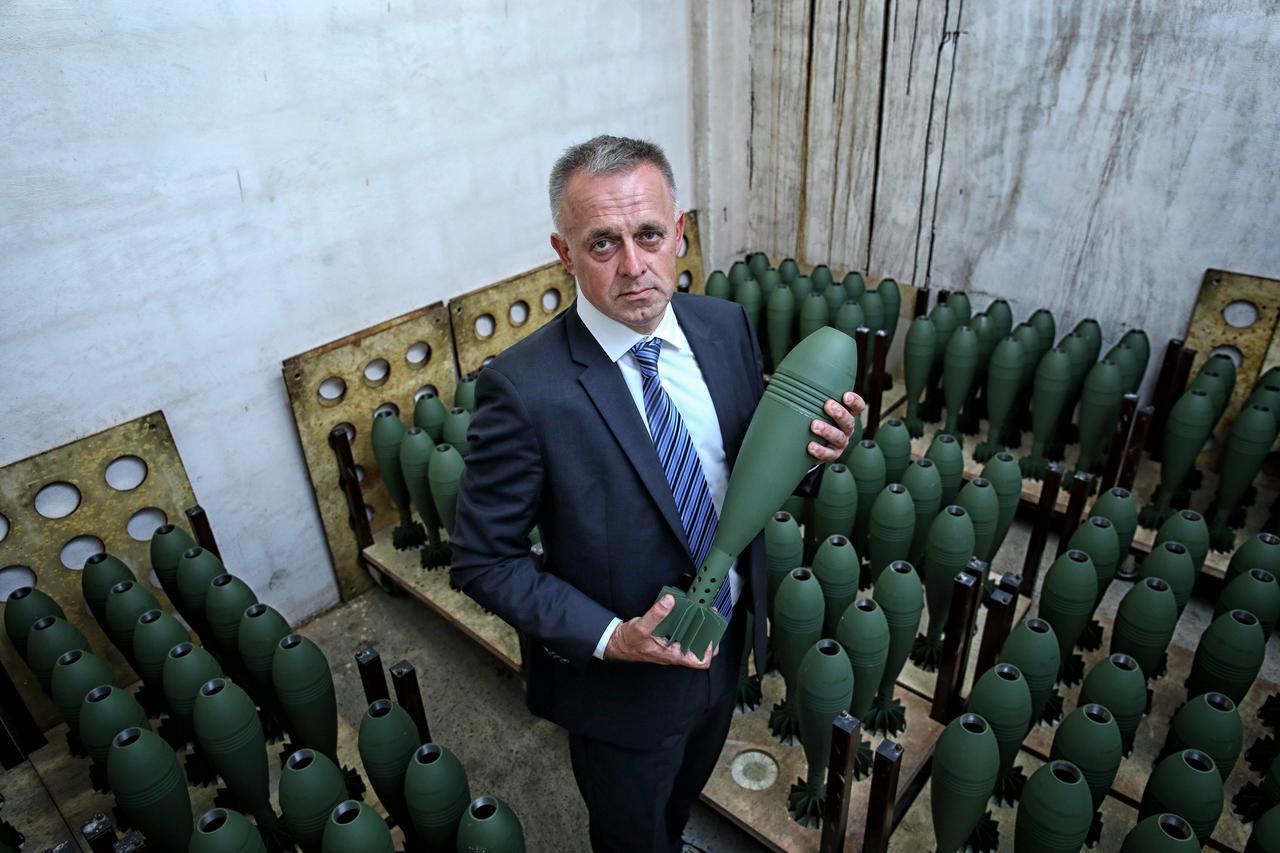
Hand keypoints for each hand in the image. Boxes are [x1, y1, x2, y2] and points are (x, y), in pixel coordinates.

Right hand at [603, 595, 718, 667]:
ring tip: (704, 617)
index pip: (698, 662)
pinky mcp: (666, 640)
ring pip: (691, 643)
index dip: (708, 651)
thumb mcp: (642, 627)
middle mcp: (674, 653)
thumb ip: (656, 614)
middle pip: (699, 651)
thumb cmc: (628, 642)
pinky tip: (688, 616)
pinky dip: (687, 626)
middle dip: (707, 637)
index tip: (712, 638)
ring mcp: (671, 647)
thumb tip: (669, 602)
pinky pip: (682, 636)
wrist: (617, 643)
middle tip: (712, 622)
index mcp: (672, 655)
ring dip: (699, 631)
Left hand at [807, 391, 865, 461]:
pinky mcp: (830, 455)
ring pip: (839, 438)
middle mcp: (846, 428)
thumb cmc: (813, 416)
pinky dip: (820, 451)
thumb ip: (811, 389)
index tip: (845, 395)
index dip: (854, 401)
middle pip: (849, 421)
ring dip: (828, 430)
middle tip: (827, 405)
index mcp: (846, 413)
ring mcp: (839, 443)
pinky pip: (828, 454)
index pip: (857, 406)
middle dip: (839, 413)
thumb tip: (796, 367)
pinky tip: (810, 446)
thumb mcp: (814, 403)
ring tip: (814, 425)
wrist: (808, 442)